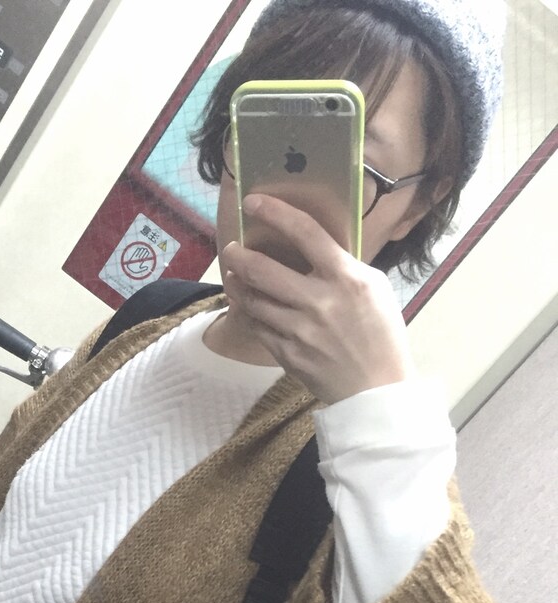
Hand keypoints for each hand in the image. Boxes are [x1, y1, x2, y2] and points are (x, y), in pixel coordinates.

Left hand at [221, 194, 417, 405]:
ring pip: (254, 300)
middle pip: (263, 269)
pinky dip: (251, 314)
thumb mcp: (374, 288)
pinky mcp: (288, 355)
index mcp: (347, 278)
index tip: (253, 202)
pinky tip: (250, 306)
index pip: (306, 233)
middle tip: (231, 248)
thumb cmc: (381, 334)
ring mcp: (301, 331)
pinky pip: (259, 328)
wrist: (376, 389)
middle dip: (239, 255)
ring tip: (235, 277)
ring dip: (239, 285)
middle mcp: (320, 302)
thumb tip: (313, 246)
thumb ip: (343, 266)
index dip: (275, 212)